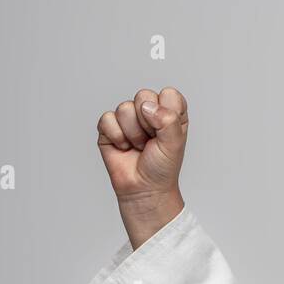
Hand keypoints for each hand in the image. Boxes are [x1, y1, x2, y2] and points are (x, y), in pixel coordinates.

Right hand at [97, 86, 187, 245]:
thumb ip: (169, 120)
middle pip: (143, 95)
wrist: (144, 188)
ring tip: (138, 147)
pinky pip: (108, 119)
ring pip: (125, 108)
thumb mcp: (175, 144)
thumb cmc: (162, 167)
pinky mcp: (109, 126)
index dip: (167, 112)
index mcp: (170, 112)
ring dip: (133, 134)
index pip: (169, 94)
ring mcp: (128, 118)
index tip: (167, 132)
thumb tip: (147, 107)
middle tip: (151, 141)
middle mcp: (149, 111)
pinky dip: (117, 137)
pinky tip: (124, 148)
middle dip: (148, 123)